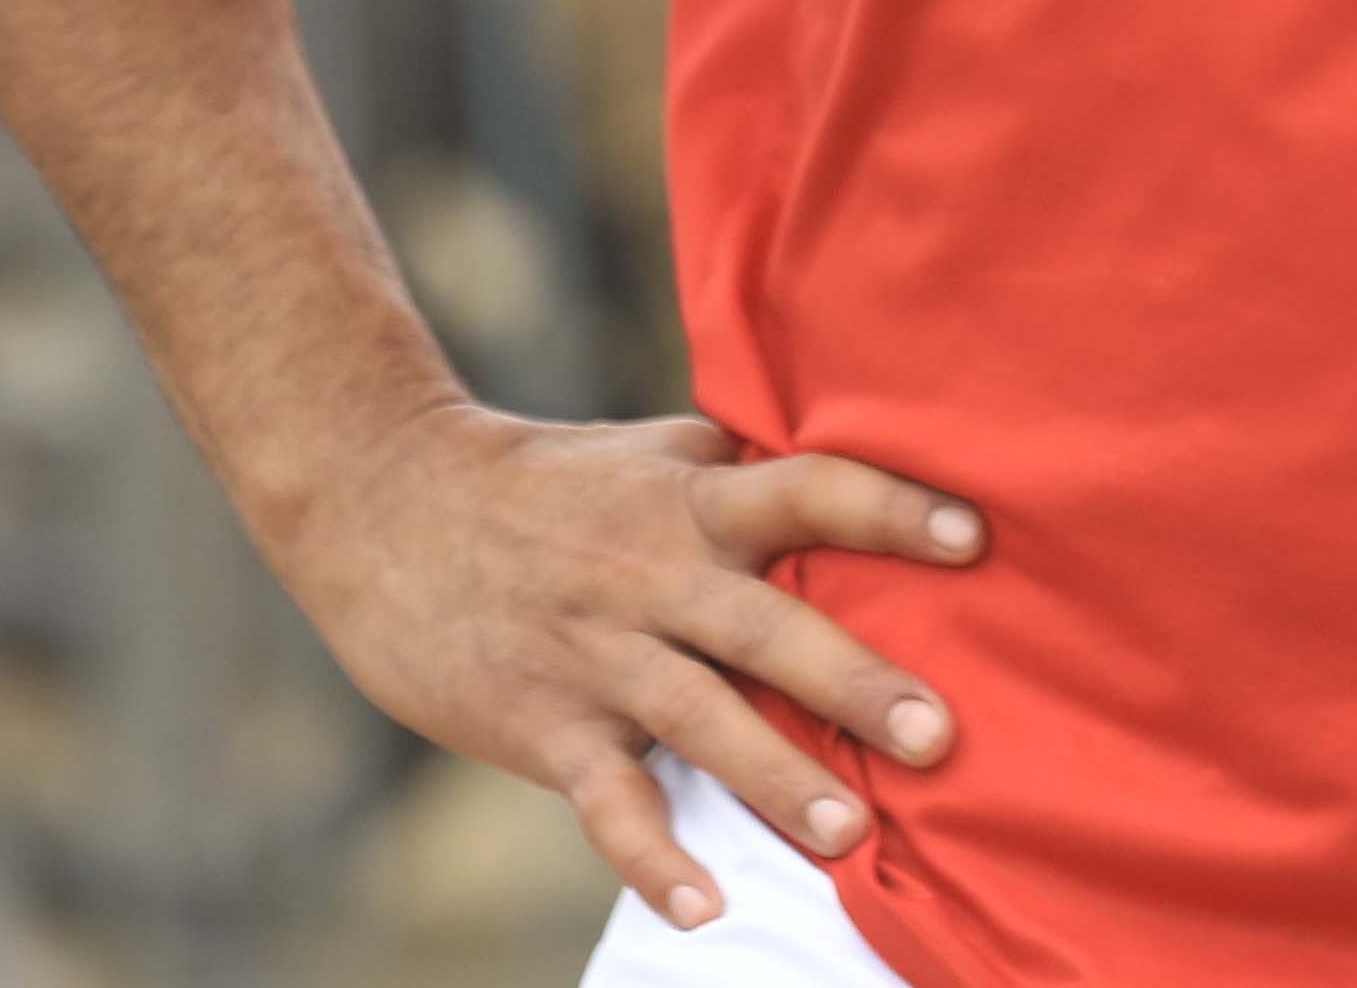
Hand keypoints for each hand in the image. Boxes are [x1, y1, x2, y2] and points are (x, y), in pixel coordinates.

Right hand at [268, 400, 984, 933]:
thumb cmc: (539, 480)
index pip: (806, 490)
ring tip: (849, 837)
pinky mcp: (543, 723)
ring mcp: (596, 653)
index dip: (890, 510)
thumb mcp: (644, 450)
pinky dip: (653, 856)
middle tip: (940, 735)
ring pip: (697, 719)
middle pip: (765, 624)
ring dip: (774, 779)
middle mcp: (651, 572)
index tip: (975, 538)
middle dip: (853, 681)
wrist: (381, 503)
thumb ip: (738, 464)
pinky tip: (706, 906)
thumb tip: (851, 453)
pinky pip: (606, 801)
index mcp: (688, 498)